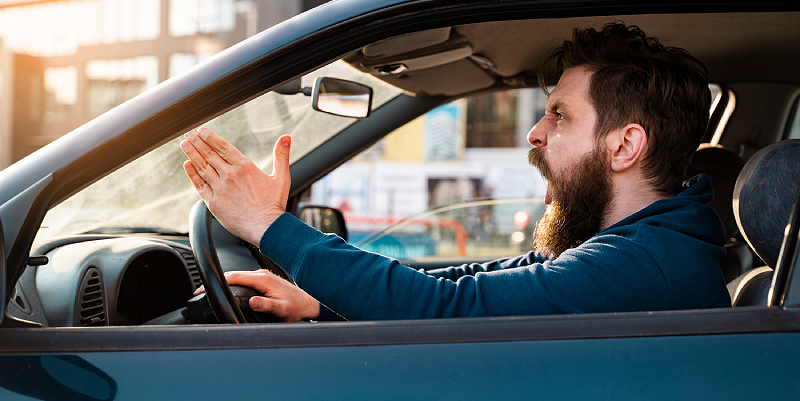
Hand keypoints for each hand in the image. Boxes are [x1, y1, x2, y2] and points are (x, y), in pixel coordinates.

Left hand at [181, 127, 290, 244]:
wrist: (266, 228)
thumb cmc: (274, 205)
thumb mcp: (281, 177)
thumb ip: (281, 156)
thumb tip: (286, 138)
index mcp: (245, 167)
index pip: (223, 147)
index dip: (210, 137)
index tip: (201, 130)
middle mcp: (230, 176)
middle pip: (209, 154)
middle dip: (197, 142)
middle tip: (188, 133)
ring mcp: (220, 189)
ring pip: (202, 167)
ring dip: (192, 154)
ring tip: (184, 145)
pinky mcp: (214, 203)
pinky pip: (200, 185)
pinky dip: (192, 174)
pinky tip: (187, 166)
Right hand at [194, 270, 320, 321]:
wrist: (308, 303)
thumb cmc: (296, 307)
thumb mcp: (282, 310)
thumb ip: (267, 305)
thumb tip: (253, 302)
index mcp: (263, 279)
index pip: (234, 276)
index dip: (217, 281)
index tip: (203, 287)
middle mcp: (261, 275)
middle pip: (232, 275)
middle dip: (215, 281)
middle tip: (199, 289)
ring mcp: (261, 277)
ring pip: (237, 277)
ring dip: (223, 282)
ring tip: (207, 289)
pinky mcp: (262, 281)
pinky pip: (243, 279)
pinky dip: (231, 283)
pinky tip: (225, 288)